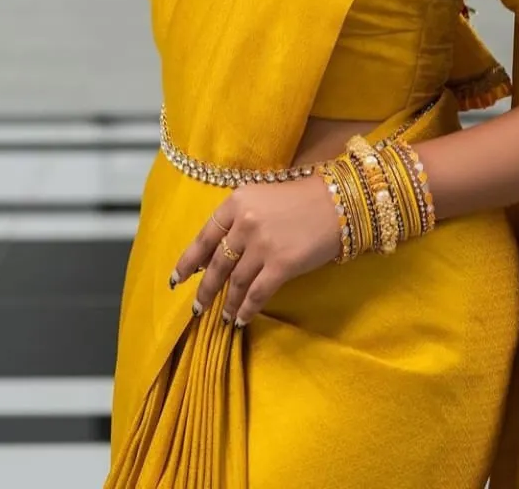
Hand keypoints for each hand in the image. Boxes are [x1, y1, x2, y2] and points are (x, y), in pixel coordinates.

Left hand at [170, 174, 341, 326]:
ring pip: (236, 282)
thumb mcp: (262, 199)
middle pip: (217, 264)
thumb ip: (238, 222)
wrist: (340, 202)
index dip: (189, 261)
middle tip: (198, 307)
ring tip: (223, 317)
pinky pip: (256, 294)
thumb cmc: (302, 198)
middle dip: (206, 289)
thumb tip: (213, 257)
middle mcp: (245, 223)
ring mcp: (262, 244)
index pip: (205, 236)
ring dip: (227, 303)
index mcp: (237, 202)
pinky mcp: (281, 264)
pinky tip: (241, 319)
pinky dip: (246, 309)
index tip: (178, 279)